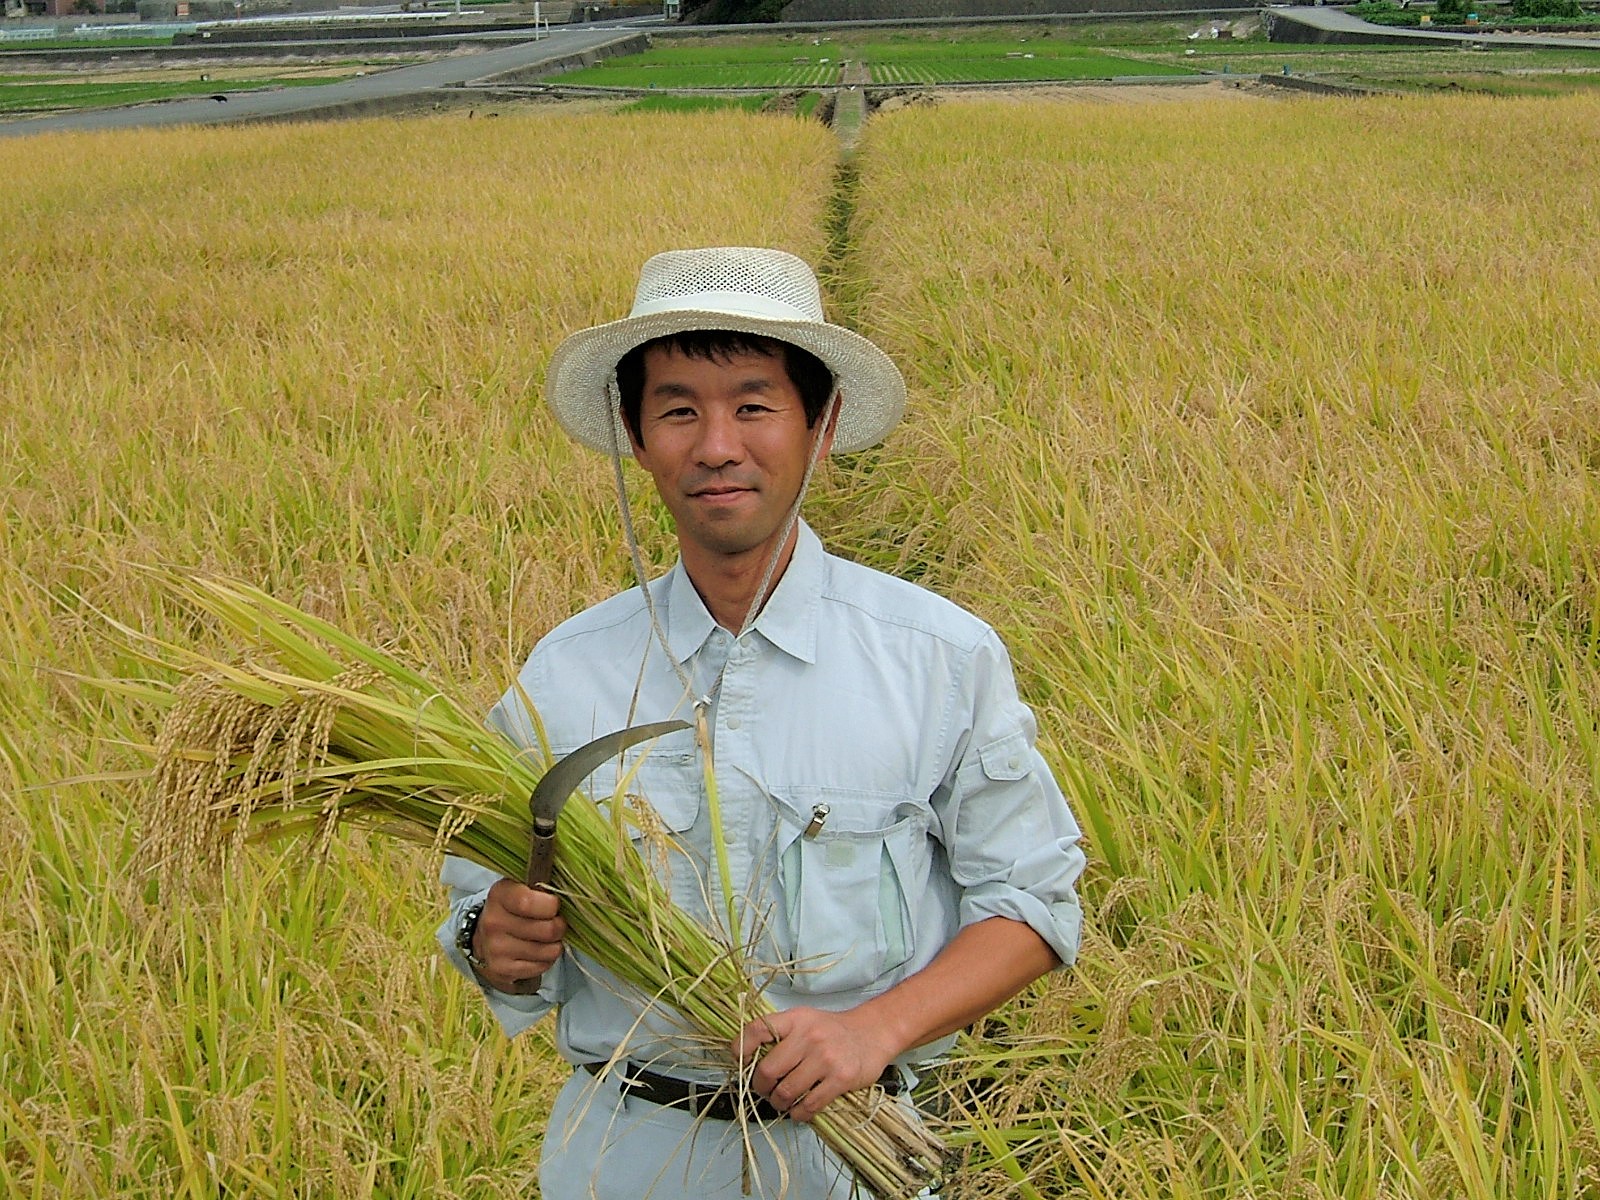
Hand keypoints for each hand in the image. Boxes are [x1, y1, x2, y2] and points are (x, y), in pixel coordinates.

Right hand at [472, 878, 565, 993]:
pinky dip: (546, 960)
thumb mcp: (522, 888)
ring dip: (555, 944)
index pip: (528, 902)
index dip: (551, 905)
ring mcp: (496, 948)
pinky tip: (538, 951)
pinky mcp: (502, 969)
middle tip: (555, 922)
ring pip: (549, 950)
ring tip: (546, 937)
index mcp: (500, 895)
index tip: (554, 904)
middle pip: (547, 929)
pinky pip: (542, 966)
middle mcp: (494, 922)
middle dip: (559, 926)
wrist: (486, 938)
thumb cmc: (513, 909)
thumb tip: (568, 893)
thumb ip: (542, 887)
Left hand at [731, 1006, 897, 1122]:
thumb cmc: (832, 1031)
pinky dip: (798, 1114)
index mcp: (795, 1019)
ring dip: (779, 1104)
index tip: (740, 1062)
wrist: (873, 1034)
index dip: (741, 1048)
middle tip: (765, 1091)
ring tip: (782, 1102)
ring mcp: (825, 1058)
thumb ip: (779, 1035)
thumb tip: (747, 1060)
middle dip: (760, 1088)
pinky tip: (799, 1110)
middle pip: (768, 1070)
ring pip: (786, 1092)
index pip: (757, 1030)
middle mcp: (809, 1036)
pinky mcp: (840, 1079)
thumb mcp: (804, 1020)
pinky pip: (809, 1105)